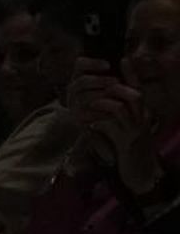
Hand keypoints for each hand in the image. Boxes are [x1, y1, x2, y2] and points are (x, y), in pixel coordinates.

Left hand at [67, 60, 159, 189]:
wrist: (140, 173)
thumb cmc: (130, 149)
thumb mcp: (127, 128)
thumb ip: (120, 113)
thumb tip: (105, 97)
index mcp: (143, 114)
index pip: (140, 89)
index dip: (132, 74)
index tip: (123, 59)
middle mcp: (142, 120)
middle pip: (133, 94)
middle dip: (114, 89)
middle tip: (98, 91)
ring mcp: (135, 132)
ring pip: (120, 108)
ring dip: (102, 104)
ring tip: (89, 105)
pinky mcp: (125, 144)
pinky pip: (111, 127)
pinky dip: (98, 122)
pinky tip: (90, 124)